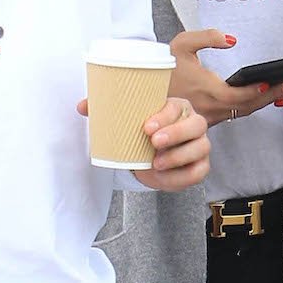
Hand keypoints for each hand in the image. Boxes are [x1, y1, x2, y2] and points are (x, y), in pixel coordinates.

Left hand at [74, 96, 210, 189]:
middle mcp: (193, 124)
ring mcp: (199, 145)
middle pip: (197, 125)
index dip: (165, 116)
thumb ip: (103, 110)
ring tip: (156, 163)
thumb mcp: (123, 121)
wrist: (148, 158)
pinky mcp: (200, 166)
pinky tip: (164, 176)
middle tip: (153, 142)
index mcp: (177, 107)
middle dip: (176, 134)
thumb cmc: (139, 134)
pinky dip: (182, 176)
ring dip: (178, 156)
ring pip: (200, 148)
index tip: (146, 127)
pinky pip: (198, 172)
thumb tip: (82, 106)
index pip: (177, 107)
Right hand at [167, 29, 279, 126]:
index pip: (241, 95)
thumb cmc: (165, 69)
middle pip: (249, 107)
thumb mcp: (181, 44)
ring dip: (263, 102)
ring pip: (243, 112)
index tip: (274, 81)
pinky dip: (250, 106)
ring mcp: (210, 117)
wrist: (146, 93)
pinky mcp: (208, 120)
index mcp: (208, 91)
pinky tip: (261, 96)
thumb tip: (231, 40)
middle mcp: (211, 108)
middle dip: (270, 96)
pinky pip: (234, 114)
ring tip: (281, 87)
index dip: (259, 90)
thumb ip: (207, 37)